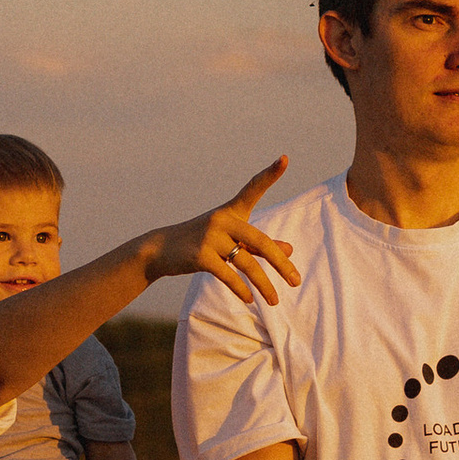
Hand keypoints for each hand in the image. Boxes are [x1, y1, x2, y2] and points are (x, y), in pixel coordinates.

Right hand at [150, 160, 298, 307]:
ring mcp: (210, 236)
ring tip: (275, 301)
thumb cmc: (202, 242)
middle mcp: (222, 219)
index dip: (270, 174)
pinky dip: (241, 289)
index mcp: (231, 211)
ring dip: (263, 284)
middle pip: (260, 241)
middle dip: (280, 263)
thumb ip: (259, 245)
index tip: (285, 158)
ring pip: (246, 262)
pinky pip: (227, 274)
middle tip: (296, 281)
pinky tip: (250, 299)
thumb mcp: (231, 240)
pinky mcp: (200, 255)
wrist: (162, 250)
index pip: (253, 188)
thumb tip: (289, 250)